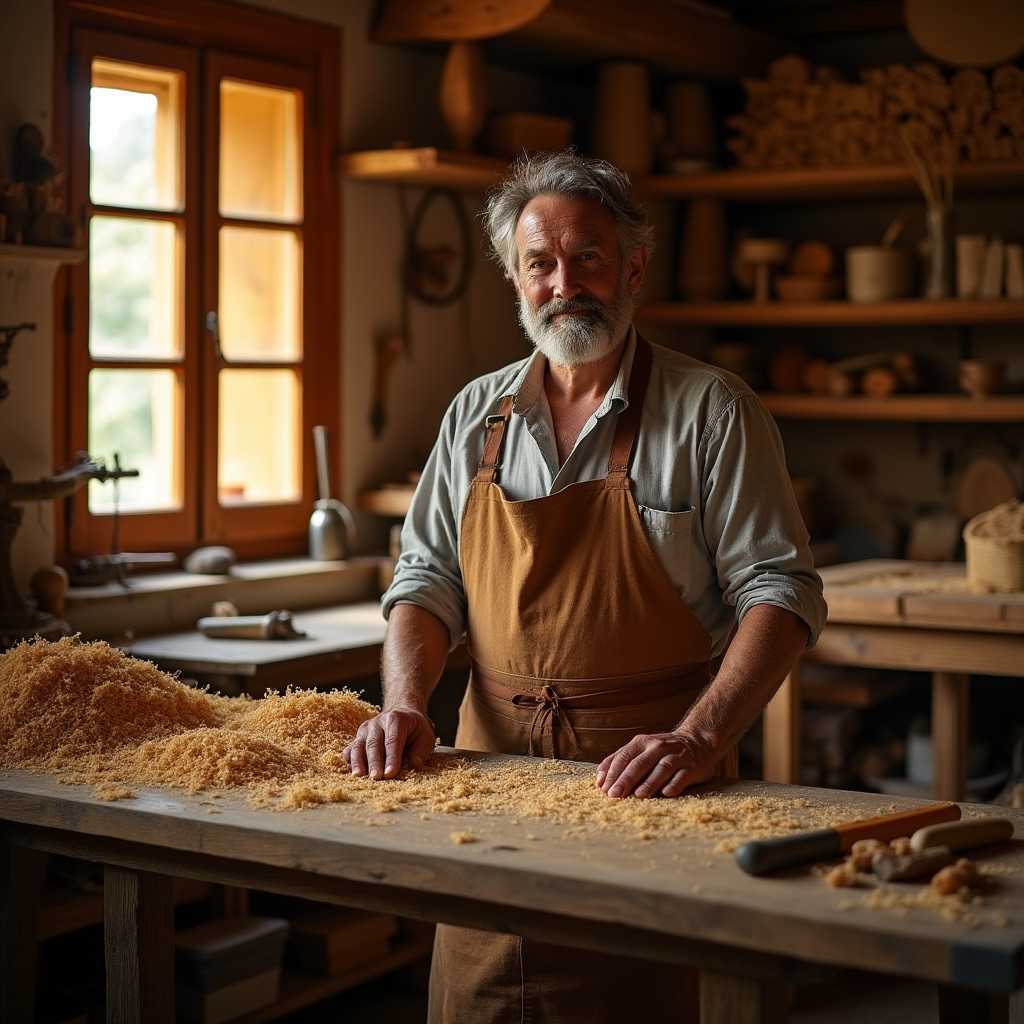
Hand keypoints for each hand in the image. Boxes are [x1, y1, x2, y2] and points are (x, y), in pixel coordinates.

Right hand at [343, 708, 434, 779]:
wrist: (403, 713)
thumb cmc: (415, 728)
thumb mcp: (426, 735)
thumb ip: (421, 750)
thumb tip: (415, 764)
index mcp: (396, 719)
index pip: (393, 741)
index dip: (392, 758)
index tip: (390, 773)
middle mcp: (378, 723)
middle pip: (374, 744)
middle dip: (374, 762)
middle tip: (376, 778)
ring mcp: (366, 729)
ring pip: (359, 745)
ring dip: (358, 762)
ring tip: (359, 776)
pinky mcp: (358, 737)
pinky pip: (350, 748)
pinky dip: (350, 760)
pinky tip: (352, 771)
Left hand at [596, 731, 716, 798]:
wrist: (698, 741)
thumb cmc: (662, 750)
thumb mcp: (641, 749)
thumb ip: (621, 761)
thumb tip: (600, 780)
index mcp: (643, 742)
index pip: (624, 756)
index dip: (613, 772)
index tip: (603, 788)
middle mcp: (659, 747)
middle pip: (640, 763)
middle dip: (626, 779)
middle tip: (614, 795)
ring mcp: (676, 756)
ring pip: (662, 769)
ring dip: (650, 782)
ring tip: (639, 796)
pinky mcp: (692, 767)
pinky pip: (682, 776)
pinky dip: (674, 785)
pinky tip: (666, 793)